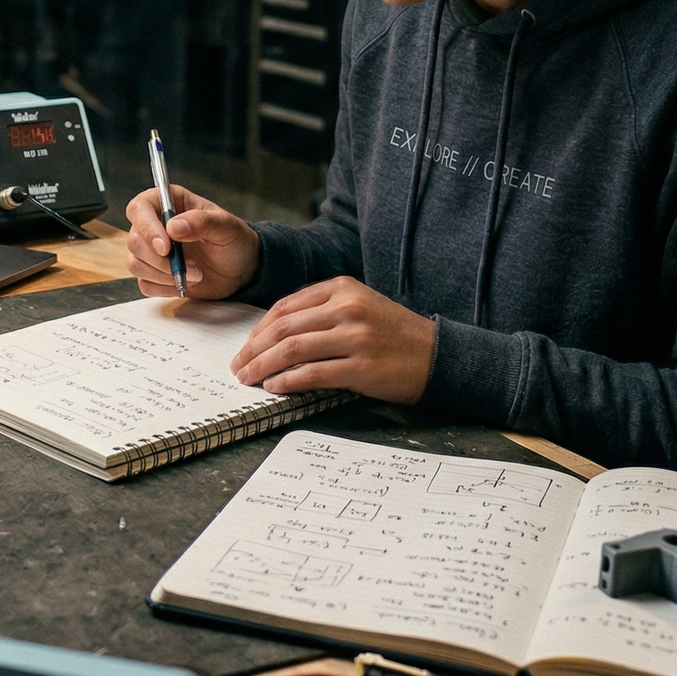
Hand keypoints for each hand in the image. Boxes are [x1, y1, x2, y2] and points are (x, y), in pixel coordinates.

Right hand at [124, 183, 259, 299]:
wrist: (241, 269)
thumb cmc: (234, 240)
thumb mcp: (226, 226)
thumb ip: (201, 222)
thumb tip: (173, 227)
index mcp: (169, 203)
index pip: (139, 208)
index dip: (147, 227)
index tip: (166, 247)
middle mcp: (155, 225)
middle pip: (134, 241)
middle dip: (161, 260)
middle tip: (193, 267)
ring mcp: (152, 251)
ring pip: (135, 264)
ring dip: (165, 275)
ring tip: (196, 274)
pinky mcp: (154, 274)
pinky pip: (145, 284)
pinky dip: (165, 288)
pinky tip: (185, 283)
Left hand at [229, 278, 437, 403]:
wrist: (438, 356)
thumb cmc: (394, 334)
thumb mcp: (360, 307)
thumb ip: (321, 312)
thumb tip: (273, 334)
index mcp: (343, 288)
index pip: (285, 307)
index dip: (258, 329)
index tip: (245, 347)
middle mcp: (347, 308)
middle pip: (283, 328)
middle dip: (253, 350)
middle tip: (238, 366)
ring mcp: (355, 337)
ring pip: (292, 350)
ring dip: (263, 367)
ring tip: (249, 379)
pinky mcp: (361, 367)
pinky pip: (312, 374)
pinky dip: (288, 382)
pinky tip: (275, 387)